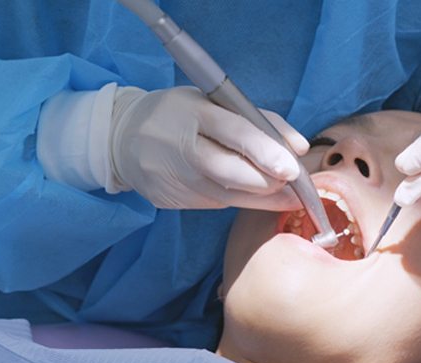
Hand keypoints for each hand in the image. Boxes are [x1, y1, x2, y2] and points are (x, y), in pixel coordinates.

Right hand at [108, 86, 308, 208]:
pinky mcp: (170, 200)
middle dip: (268, 183)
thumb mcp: (212, 102)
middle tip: (293, 185)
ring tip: (283, 194)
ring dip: (260, 197)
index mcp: (193, 113)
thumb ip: (257, 120)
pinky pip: (214, 203)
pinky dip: (237, 198)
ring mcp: (174, 179)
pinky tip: (248, 193)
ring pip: (227, 196)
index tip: (293, 168)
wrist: (122, 139)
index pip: (234, 133)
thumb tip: (299, 148)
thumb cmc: (178, 115)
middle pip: (230, 172)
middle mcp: (182, 148)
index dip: (266, 152)